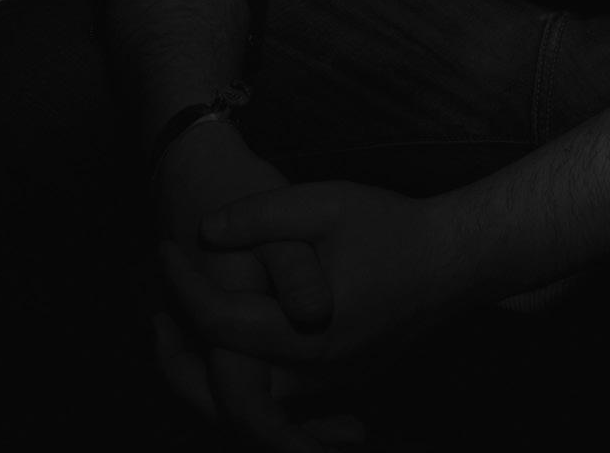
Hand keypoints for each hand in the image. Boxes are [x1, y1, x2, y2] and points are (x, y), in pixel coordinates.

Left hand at [151, 120, 365, 449]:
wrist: (454, 263)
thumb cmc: (392, 226)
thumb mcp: (325, 202)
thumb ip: (262, 215)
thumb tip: (205, 230)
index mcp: (306, 332)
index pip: (220, 323)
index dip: (182, 283)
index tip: (164, 245)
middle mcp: (314, 373)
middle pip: (225, 392)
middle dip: (179, 360)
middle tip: (154, 314)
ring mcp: (329, 385)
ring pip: (250, 407)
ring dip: (208, 375)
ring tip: (179, 328)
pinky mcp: (340, 382)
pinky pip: (279, 401)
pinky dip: (244, 380)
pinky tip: (228, 342)